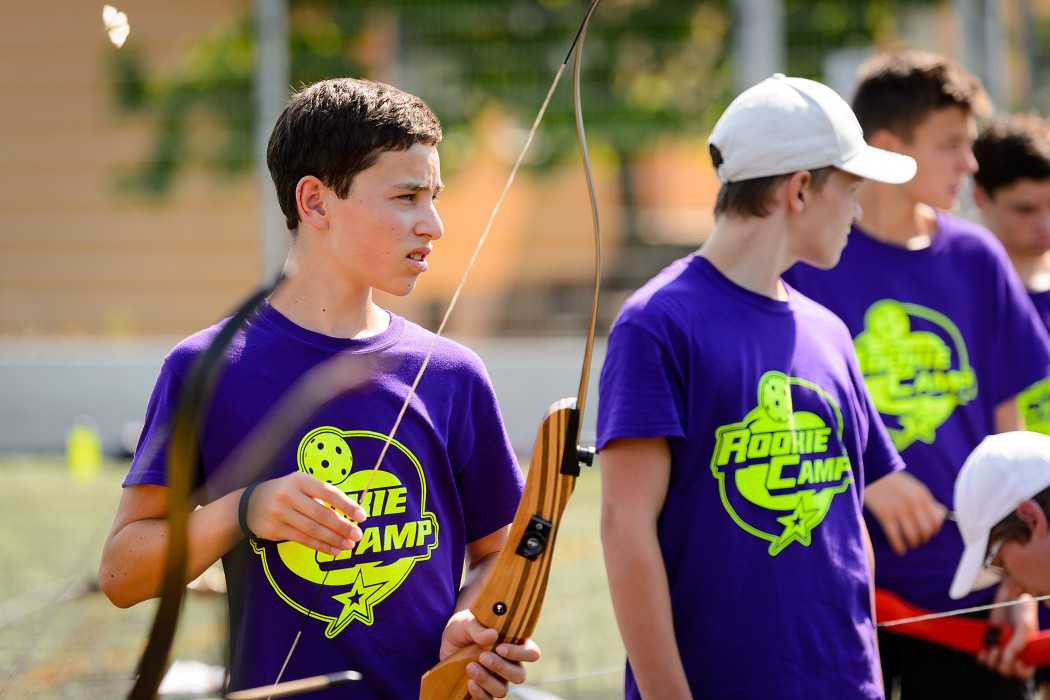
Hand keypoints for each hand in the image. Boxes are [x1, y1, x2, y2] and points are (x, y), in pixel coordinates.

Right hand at [243, 472, 366, 555]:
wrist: (250, 504)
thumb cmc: (287, 493)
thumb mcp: (301, 486)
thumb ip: (322, 496)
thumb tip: (351, 514)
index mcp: (300, 480)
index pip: (328, 492)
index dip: (347, 505)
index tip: (362, 516)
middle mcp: (289, 495)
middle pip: (321, 514)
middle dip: (342, 526)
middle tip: (358, 535)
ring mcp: (280, 513)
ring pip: (312, 530)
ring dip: (334, 539)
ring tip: (349, 545)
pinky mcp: (275, 530)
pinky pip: (303, 540)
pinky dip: (321, 546)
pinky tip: (334, 550)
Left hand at [439, 609, 541, 698]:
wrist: (448, 643)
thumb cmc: (464, 628)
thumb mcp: (467, 622)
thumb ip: (478, 627)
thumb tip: (492, 635)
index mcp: (513, 644)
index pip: (531, 653)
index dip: (520, 654)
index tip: (500, 648)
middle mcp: (509, 664)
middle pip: (519, 675)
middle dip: (501, 667)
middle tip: (483, 656)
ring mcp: (497, 679)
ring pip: (503, 690)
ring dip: (487, 680)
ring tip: (470, 667)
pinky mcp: (483, 690)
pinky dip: (480, 694)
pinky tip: (470, 683)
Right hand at [863, 470, 945, 554]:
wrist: (871, 471)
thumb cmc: (894, 481)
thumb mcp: (913, 486)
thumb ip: (926, 500)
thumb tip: (941, 515)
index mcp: (922, 495)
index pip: (936, 521)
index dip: (933, 530)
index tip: (927, 533)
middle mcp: (913, 503)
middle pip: (925, 530)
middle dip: (923, 538)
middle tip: (918, 540)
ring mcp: (898, 510)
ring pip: (912, 536)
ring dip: (912, 543)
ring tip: (909, 544)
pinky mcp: (884, 515)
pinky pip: (895, 537)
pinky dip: (899, 547)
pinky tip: (899, 549)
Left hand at [979, 581, 1035, 679]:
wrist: (1010, 595)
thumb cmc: (1023, 610)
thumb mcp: (1025, 626)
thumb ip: (1018, 643)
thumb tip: (1008, 658)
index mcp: (1028, 653)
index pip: (1024, 673)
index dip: (1020, 672)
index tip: (1016, 662)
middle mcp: (1014, 653)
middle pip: (1007, 672)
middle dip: (1003, 667)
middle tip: (1000, 652)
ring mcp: (1001, 648)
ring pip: (994, 667)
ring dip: (992, 662)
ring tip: (993, 650)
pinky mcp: (989, 641)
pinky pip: (983, 658)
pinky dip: (981, 658)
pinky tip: (982, 651)